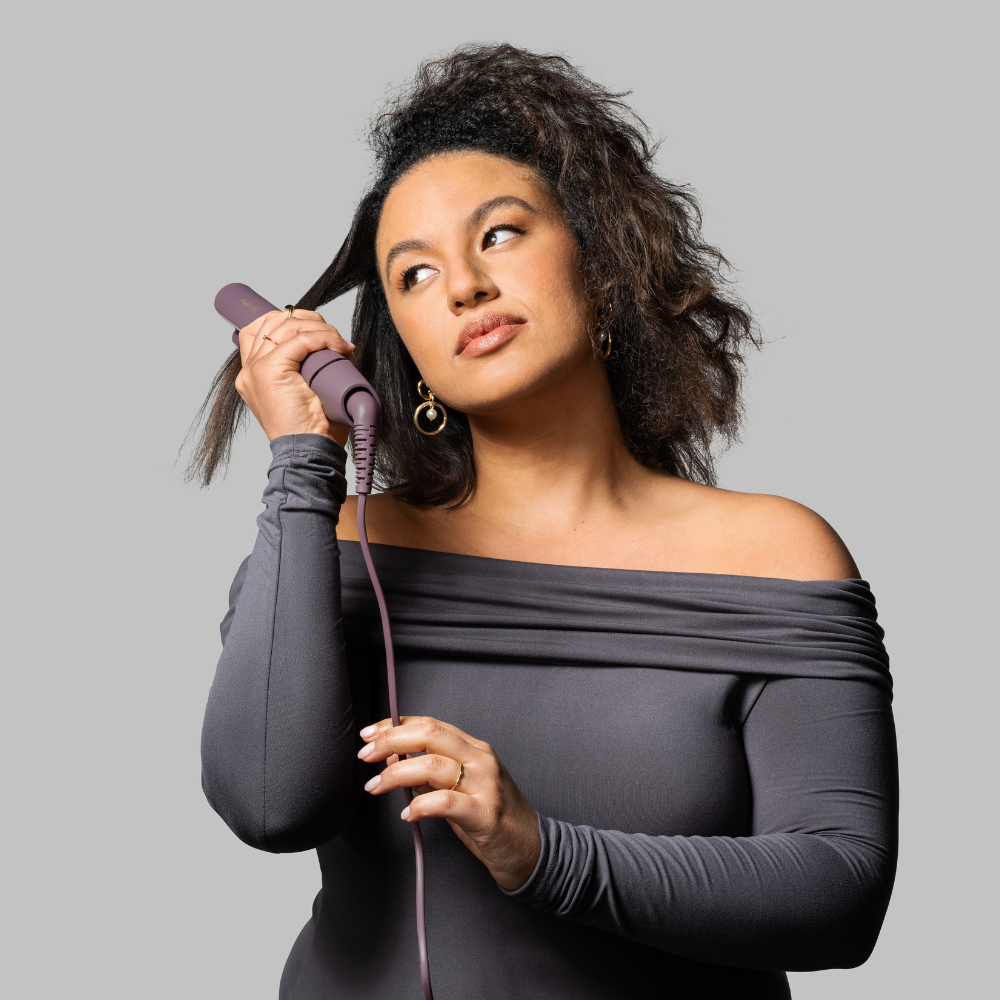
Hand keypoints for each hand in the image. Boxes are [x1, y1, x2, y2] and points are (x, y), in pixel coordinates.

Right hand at [234, 308, 352, 443]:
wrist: (310, 452)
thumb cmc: (313, 430)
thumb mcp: (306, 393)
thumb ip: (304, 369)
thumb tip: (326, 345)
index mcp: (254, 375)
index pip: (260, 328)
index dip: (289, 320)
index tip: (317, 330)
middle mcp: (249, 370)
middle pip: (273, 321)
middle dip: (308, 321)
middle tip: (334, 338)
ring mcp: (256, 370)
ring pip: (288, 327)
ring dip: (321, 329)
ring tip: (340, 346)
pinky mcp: (269, 372)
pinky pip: (299, 339)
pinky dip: (323, 338)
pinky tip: (339, 349)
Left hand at [358, 716, 540, 890]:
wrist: (531, 850)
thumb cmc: (492, 819)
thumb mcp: (460, 789)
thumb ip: (430, 773)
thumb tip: (392, 759)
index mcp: (474, 749)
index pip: (430, 725)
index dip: (396, 725)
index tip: (370, 733)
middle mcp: (481, 760)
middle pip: (430, 735)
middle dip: (391, 741)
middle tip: (365, 755)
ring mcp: (486, 785)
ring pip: (433, 765)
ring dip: (397, 774)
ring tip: (375, 785)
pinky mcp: (486, 814)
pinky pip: (446, 802)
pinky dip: (421, 806)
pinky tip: (408, 815)